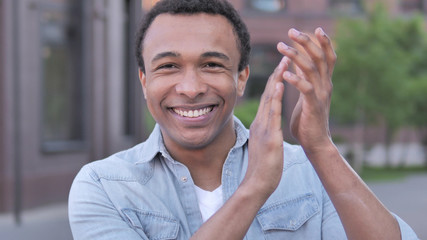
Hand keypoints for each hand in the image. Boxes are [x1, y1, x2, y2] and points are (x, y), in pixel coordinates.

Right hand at [243, 56, 290, 195]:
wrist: (258, 183)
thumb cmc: (264, 166)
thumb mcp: (264, 144)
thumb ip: (266, 132)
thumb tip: (267, 125)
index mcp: (261, 124)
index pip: (269, 99)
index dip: (275, 82)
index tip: (283, 67)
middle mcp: (261, 122)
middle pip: (268, 94)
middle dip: (277, 74)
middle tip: (285, 56)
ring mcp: (263, 128)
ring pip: (270, 99)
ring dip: (277, 80)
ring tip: (284, 63)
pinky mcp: (268, 136)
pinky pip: (272, 114)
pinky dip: (275, 98)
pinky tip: (279, 85)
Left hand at [278, 27, 336, 155]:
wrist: (315, 142)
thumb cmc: (308, 119)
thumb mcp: (307, 95)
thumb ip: (305, 79)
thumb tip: (298, 64)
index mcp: (323, 82)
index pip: (326, 56)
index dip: (321, 41)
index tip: (313, 28)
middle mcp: (325, 85)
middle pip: (320, 57)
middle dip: (306, 42)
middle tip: (291, 31)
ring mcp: (321, 95)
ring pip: (311, 69)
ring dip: (295, 56)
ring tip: (281, 47)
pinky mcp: (314, 106)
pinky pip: (306, 89)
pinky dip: (295, 79)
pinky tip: (284, 74)